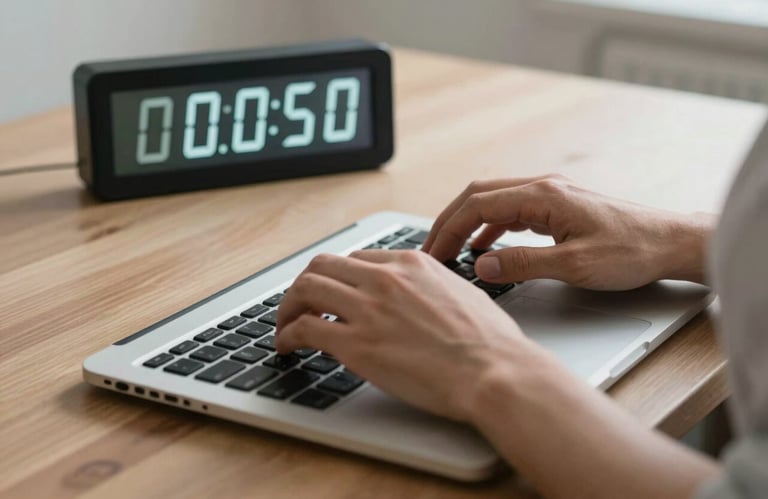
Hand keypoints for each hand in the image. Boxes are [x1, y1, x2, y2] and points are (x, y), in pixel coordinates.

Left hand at [275, 250, 543, 421]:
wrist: (494, 371)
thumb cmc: (489, 341)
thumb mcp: (461, 292)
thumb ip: (431, 285)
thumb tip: (421, 293)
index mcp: (411, 264)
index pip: (356, 259)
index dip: (338, 277)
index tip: (332, 293)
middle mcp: (385, 279)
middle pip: (322, 265)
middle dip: (304, 285)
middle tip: (299, 304)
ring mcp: (368, 310)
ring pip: (305, 289)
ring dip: (287, 307)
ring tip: (284, 325)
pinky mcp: (356, 344)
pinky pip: (304, 328)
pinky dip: (286, 335)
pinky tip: (287, 346)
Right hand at [422, 174, 713, 289]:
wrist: (670, 242)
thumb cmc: (632, 251)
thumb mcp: (574, 265)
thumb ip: (523, 264)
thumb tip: (481, 265)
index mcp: (543, 195)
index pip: (478, 205)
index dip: (448, 229)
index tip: (433, 253)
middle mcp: (543, 188)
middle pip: (479, 196)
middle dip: (450, 222)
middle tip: (431, 251)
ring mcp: (550, 196)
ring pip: (493, 202)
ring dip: (467, 224)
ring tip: (450, 251)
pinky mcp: (557, 208)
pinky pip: (511, 212)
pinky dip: (489, 227)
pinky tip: (483, 247)